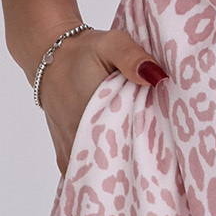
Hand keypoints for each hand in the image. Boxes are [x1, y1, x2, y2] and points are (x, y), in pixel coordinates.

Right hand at [0, 0, 165, 177]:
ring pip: (98, 172)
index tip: (165, 152)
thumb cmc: (83, 51)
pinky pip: (85, 172)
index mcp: (93, 115)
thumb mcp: (111, 43)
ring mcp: (70, 149)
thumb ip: (133, 58)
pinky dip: (101, 171)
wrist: (50, 56)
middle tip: (158, 161)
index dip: (148, 152)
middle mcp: (78, 138)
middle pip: (114, 164)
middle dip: (136, 164)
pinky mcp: (66, 152)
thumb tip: (157, 77)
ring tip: (141, 167)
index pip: (126, 147)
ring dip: (118, 170)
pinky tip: (118, 168)